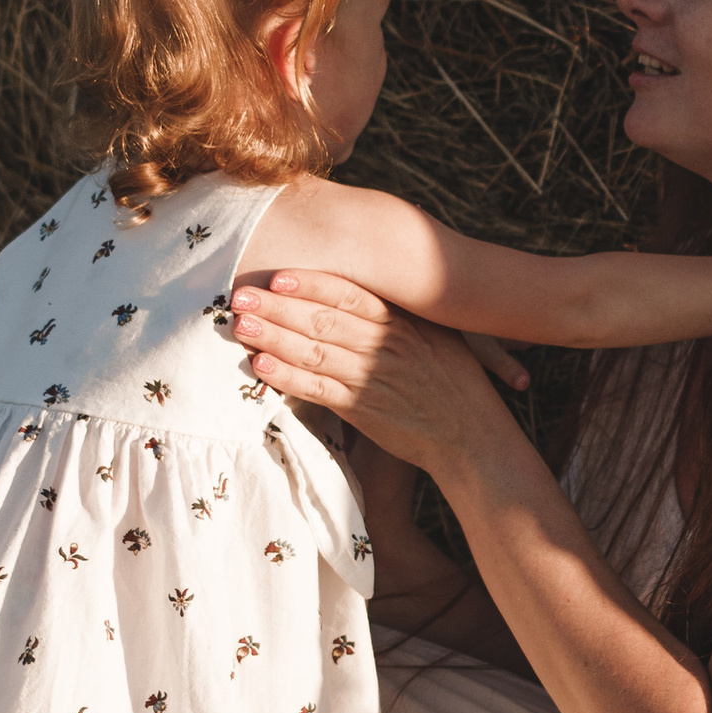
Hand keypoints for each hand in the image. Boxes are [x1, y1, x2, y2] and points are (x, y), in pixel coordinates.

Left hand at [230, 270, 523, 478]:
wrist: (472, 435)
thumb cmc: (454, 383)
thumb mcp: (439, 336)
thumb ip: (402, 314)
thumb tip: (366, 288)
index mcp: (403, 322)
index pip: (349, 294)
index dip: (309, 284)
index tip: (276, 277)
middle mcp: (386, 345)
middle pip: (322, 319)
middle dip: (277, 307)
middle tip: (239, 296)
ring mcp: (374, 377)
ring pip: (314, 352)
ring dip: (273, 337)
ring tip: (240, 326)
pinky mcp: (364, 410)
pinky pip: (318, 390)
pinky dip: (288, 377)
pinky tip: (261, 366)